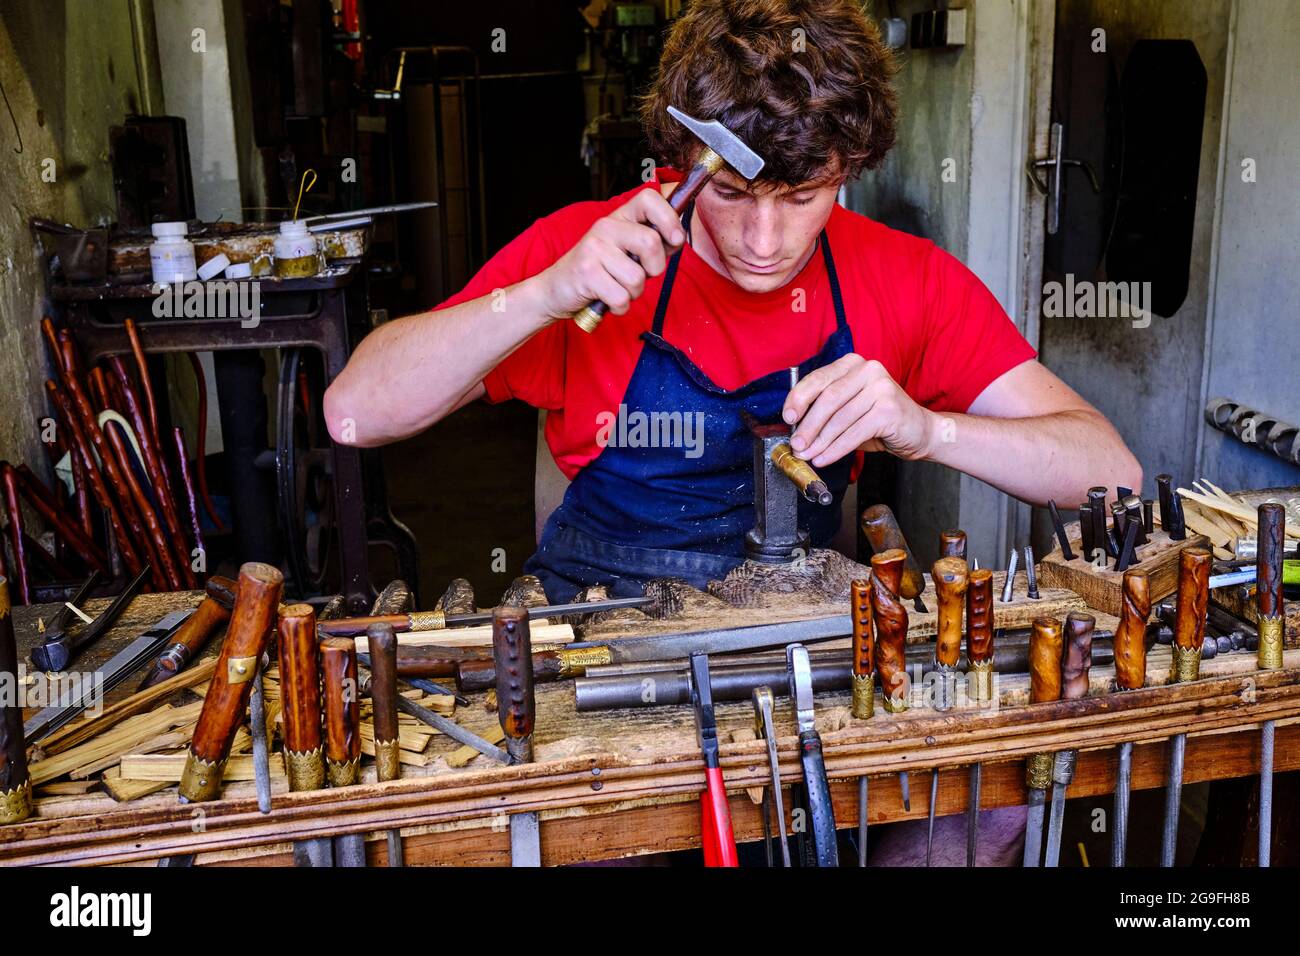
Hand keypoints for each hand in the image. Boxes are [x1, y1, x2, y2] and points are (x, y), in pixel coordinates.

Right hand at [533, 189, 685, 320]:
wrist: (556, 289)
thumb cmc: (599, 271)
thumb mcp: (624, 250)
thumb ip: (650, 243)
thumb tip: (677, 238)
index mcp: (619, 217)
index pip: (650, 199)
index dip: (669, 218)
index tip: (674, 240)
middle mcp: (606, 227)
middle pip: (651, 243)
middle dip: (654, 269)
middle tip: (639, 275)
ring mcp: (594, 249)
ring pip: (637, 277)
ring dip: (634, 293)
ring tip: (617, 288)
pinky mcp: (586, 273)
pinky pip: (622, 297)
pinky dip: (620, 307)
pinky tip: (607, 299)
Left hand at [782, 355, 937, 465]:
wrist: (919, 431)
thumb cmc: (879, 420)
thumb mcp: (849, 408)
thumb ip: (825, 409)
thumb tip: (795, 427)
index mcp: (852, 364)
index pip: (818, 379)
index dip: (798, 399)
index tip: (788, 418)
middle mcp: (868, 370)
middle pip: (827, 399)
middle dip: (808, 426)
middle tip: (796, 445)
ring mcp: (880, 388)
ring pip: (839, 419)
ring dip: (819, 442)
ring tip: (808, 455)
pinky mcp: (888, 409)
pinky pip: (853, 433)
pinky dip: (835, 449)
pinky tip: (824, 458)